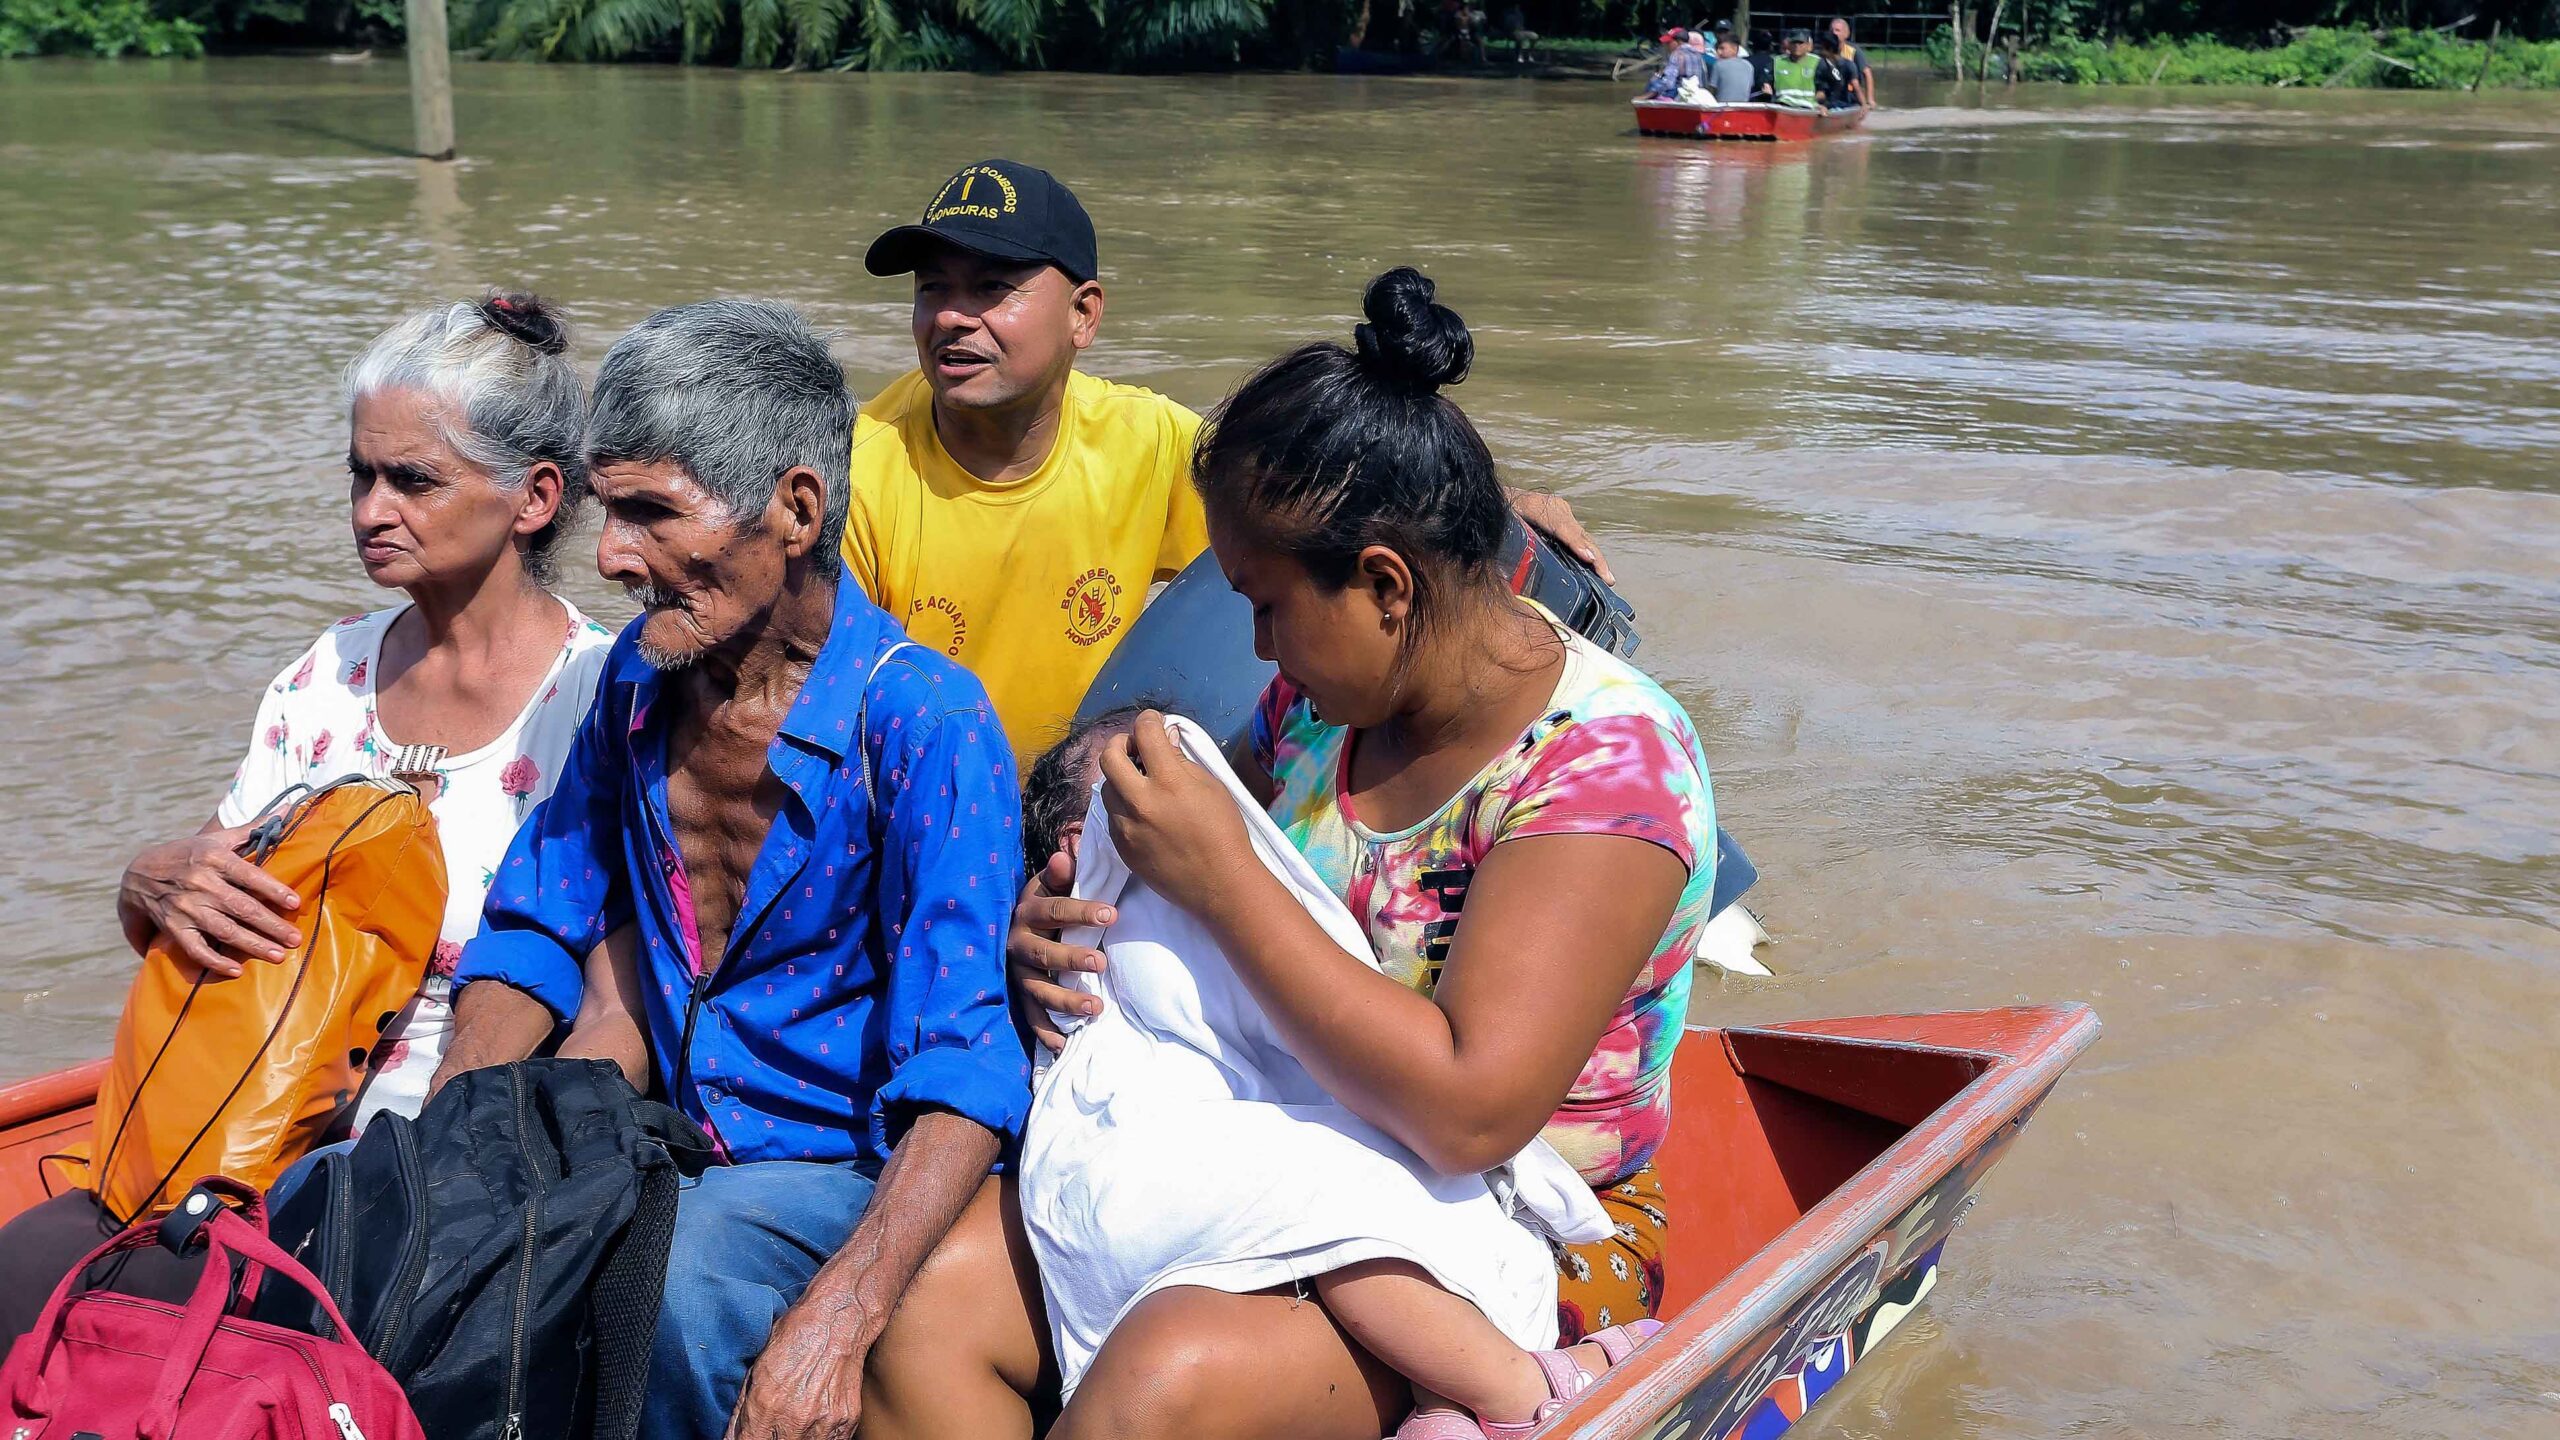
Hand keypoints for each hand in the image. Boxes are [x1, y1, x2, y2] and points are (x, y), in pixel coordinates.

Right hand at [117, 827, 301, 977]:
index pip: (249, 875)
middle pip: (241, 908)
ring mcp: (186, 907)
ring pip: (224, 930)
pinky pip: (195, 948)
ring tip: (278, 956)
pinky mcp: (173, 927)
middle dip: (271, 926)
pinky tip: (236, 970)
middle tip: (295, 939)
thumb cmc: (188, 854)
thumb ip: (252, 828)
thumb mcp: (215, 838)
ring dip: (252, 945)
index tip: (295, 903)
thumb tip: (287, 810)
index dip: (273, 890)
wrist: (137, 874)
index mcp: (214, 858)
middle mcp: (200, 883)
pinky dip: (214, 961)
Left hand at [723, 1309, 863, 1439]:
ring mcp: (824, 1422)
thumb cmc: (795, 1337)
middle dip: (770, 1439)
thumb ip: (743, 1411)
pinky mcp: (846, 1421)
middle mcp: (795, 1419)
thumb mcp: (757, 1370)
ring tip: (794, 1424)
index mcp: (766, 1404)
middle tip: (772, 1428)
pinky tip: (812, 1425)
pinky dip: (818, 1438)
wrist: (838, 1320)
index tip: (752, 1435)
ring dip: (795, 1439)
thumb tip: (732, 1438)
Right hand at [1005, 849, 1112, 1052]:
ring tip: (1095, 1008)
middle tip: (1101, 962)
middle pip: (1043, 953)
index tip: (1112, 915)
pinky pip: (1031, 1016)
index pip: (1055, 910)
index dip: (1082, 912)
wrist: (1022, 922)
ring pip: (1038, 989)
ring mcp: (1018, 971)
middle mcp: (1018, 942)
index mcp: (1028, 910)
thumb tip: (1064, 858)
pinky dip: (1046, 1032)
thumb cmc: (1049, 900)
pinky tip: (1063, 1045)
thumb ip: (1061, 874)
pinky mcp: (1020, 993)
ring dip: (1064, 999)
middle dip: (1071, 959)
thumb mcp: (1053, 884)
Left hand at [1096, 712, 1257, 918]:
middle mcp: (1140, 801)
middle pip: (1108, 756)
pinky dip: (1123, 806)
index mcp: (1168, 781)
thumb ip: (1181, 760)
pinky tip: (1142, 813)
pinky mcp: (1121, 847)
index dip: (1148, 720)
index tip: (1152, 722)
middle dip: (1121, 743)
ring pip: (1107, 788)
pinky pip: (1112, 816)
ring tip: (1140, 783)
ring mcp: (1126, 826)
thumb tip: (1164, 737)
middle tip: (1136, 749)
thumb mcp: (1211, 787)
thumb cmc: (1224, 832)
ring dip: (1120, 778)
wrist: (1219, 884)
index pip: (1145, 734)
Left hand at [1506, 487, 1613, 584]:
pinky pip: (1578, 537)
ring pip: (1581, 535)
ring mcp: (1560, 512)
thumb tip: (1508, 567)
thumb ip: (1506, 537)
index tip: (1587, 557)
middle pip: (1576, 532)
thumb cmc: (1494, 512)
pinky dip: (1588, 553)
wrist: (1497, 495)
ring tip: (1607, 578)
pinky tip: (1596, 569)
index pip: (1558, 524)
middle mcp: (1553, 507)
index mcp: (1533, 504)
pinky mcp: (1562, 519)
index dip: (1574, 541)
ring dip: (1595, 557)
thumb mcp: (1498, 523)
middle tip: (1606, 577)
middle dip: (1593, 555)